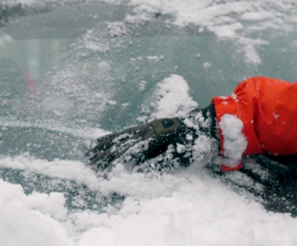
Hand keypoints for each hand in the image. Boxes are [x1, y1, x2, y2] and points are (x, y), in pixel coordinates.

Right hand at [87, 105, 215, 171]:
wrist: (209, 126)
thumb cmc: (196, 145)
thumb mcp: (180, 158)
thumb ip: (158, 163)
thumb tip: (136, 168)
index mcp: (153, 138)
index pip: (128, 152)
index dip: (113, 162)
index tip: (100, 171)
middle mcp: (146, 130)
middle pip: (120, 143)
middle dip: (103, 155)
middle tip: (88, 165)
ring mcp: (147, 127)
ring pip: (120, 136)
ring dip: (104, 146)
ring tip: (89, 153)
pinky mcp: (149, 127)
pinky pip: (127, 132)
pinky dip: (113, 137)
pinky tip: (105, 141)